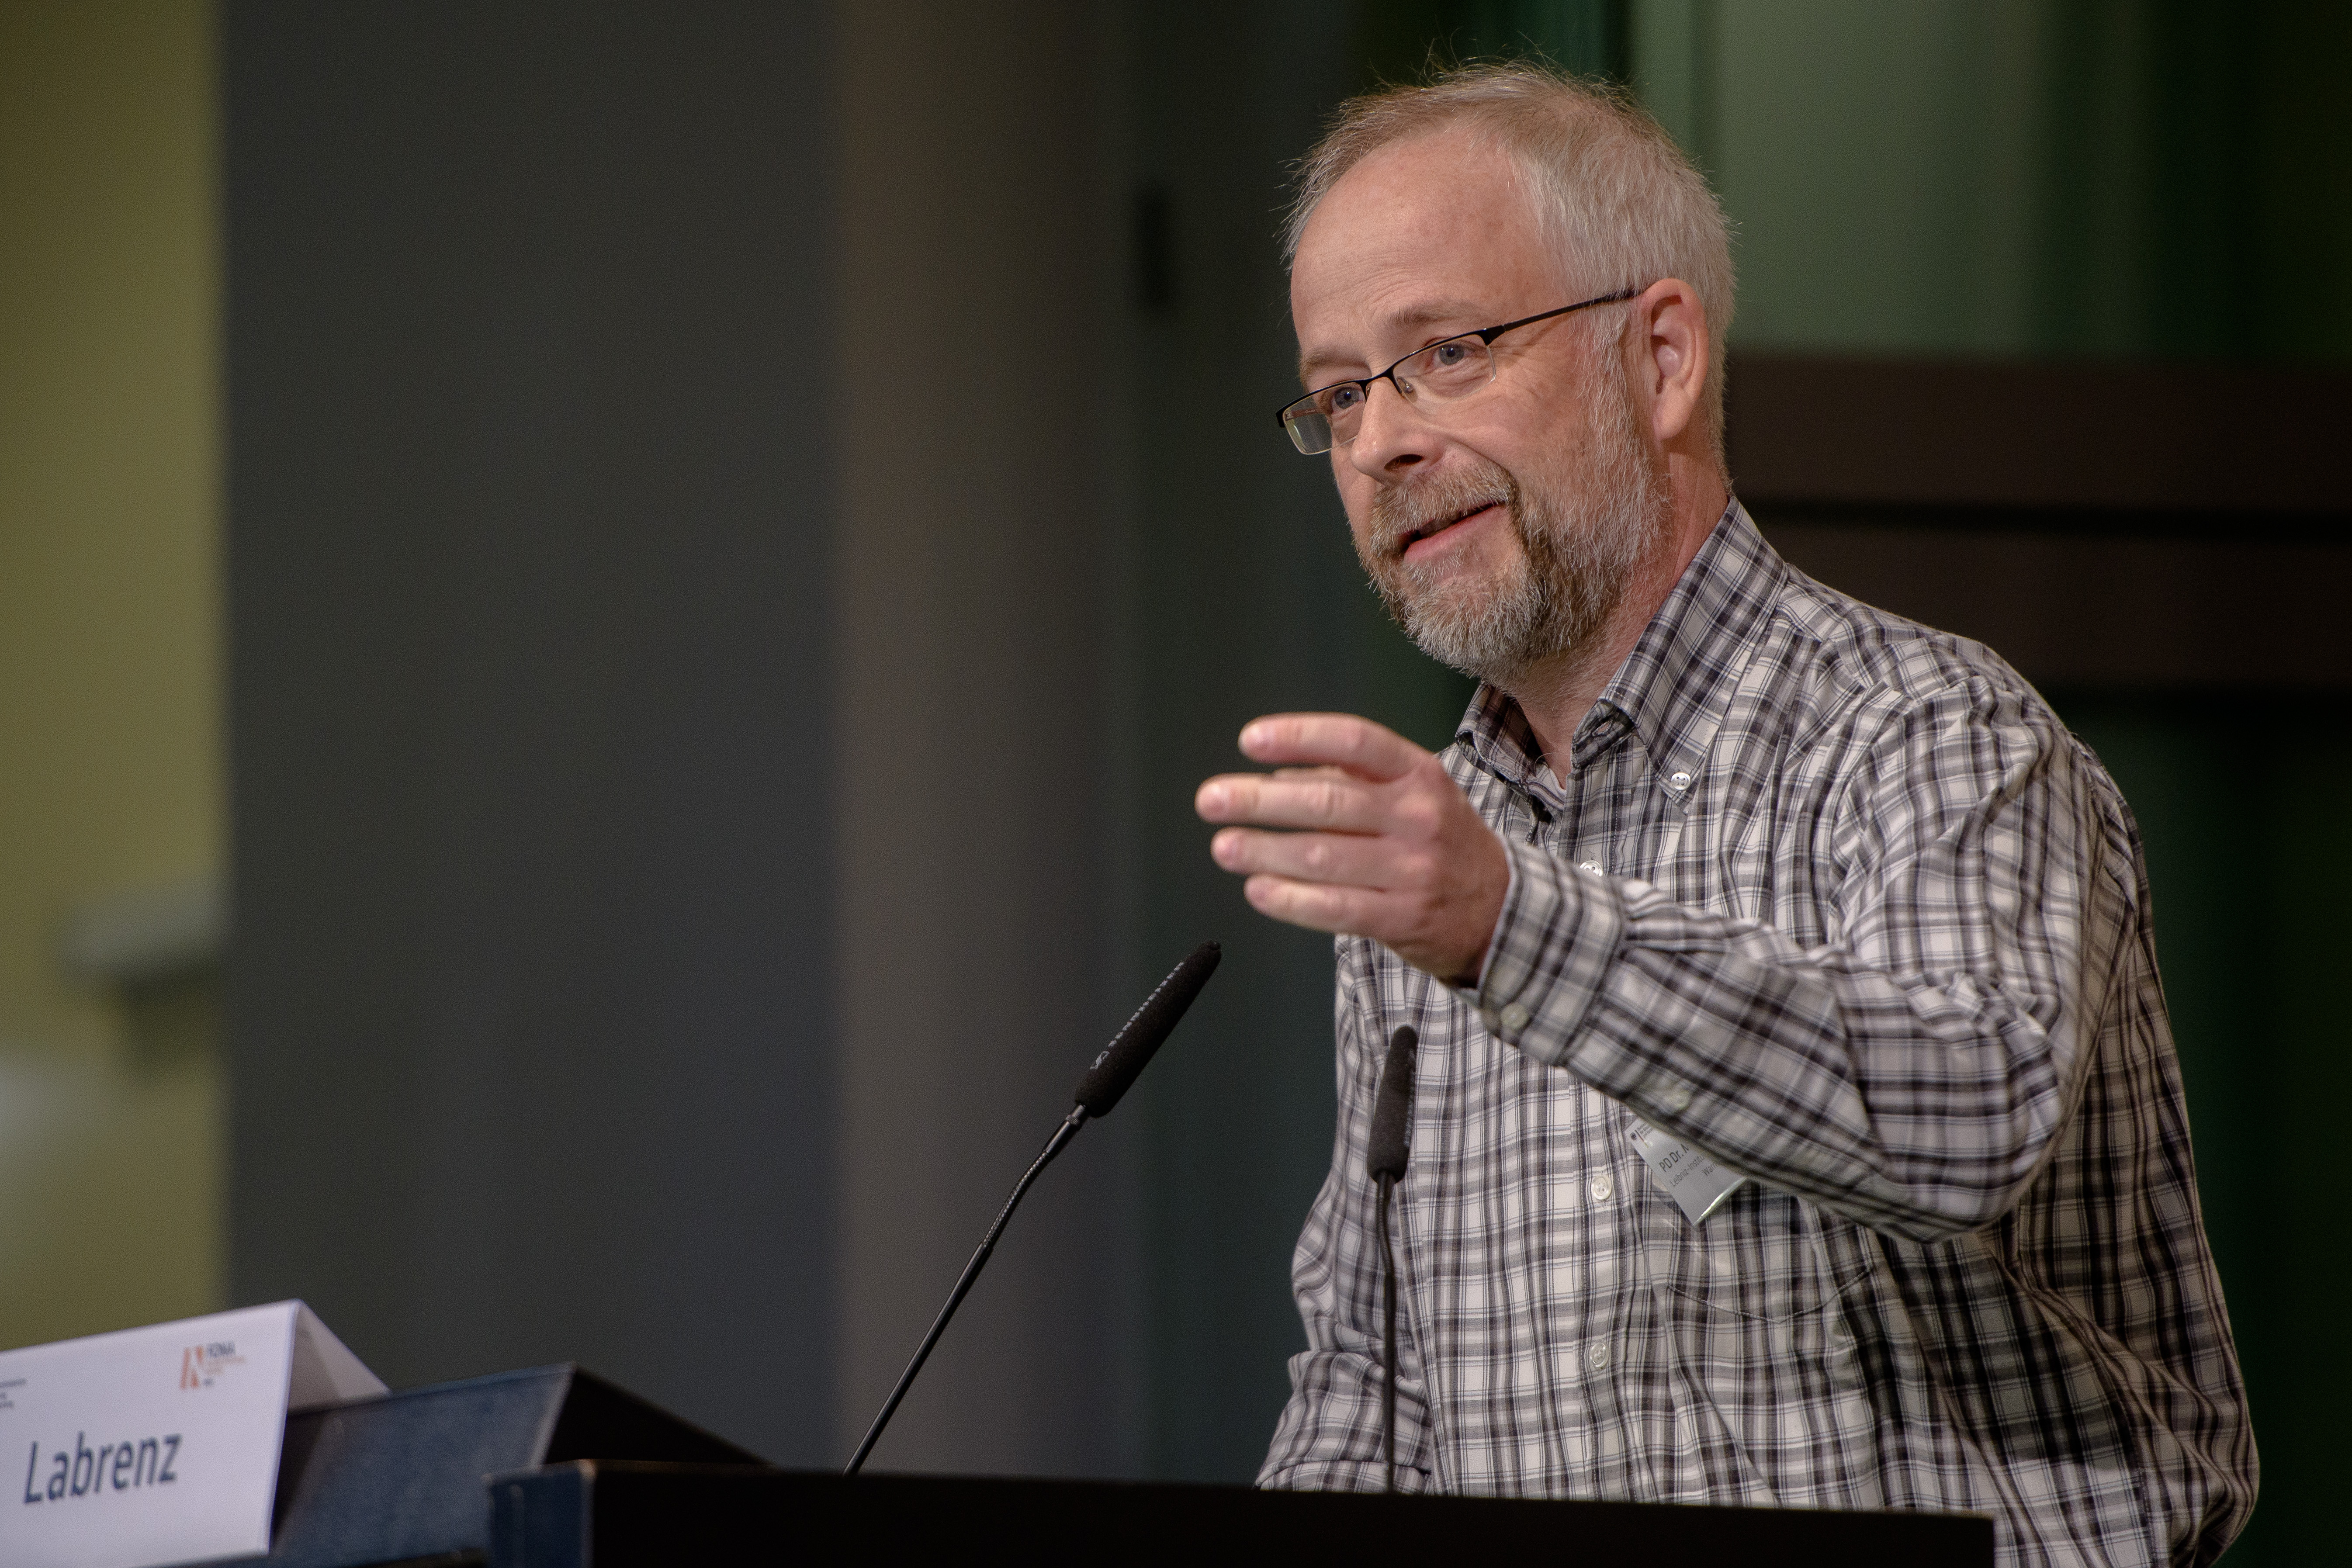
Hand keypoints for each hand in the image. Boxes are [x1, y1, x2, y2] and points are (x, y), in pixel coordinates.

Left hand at [1195, 713, 1508, 981]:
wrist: (1501, 910)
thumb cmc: (1438, 843)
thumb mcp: (1412, 795)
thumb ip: (1350, 781)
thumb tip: (1275, 778)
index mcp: (1418, 774)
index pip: (1355, 741)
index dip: (1299, 736)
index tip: (1249, 741)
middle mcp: (1419, 817)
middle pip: (1329, 801)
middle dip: (1260, 801)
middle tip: (1212, 800)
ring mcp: (1413, 871)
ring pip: (1324, 857)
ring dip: (1265, 851)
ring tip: (1225, 846)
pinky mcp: (1404, 919)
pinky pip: (1335, 908)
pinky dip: (1290, 900)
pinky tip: (1259, 889)